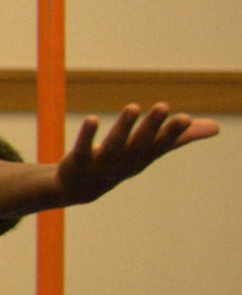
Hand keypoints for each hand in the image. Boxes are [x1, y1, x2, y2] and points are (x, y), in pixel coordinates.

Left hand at [54, 103, 218, 204]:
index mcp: (143, 157)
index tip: (185, 117)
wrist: (81, 188)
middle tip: (163, 106)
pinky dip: (88, 135)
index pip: (160, 145)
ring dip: (123, 127)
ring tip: (132, 106)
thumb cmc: (122, 163)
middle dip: (152, 126)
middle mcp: (125, 161)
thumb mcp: (150, 151)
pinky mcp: (78, 161)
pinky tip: (92, 119)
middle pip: (140, 143)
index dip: (172, 133)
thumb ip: (179, 137)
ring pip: (114, 144)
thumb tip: (216, 127)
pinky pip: (83, 147)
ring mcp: (102, 163)